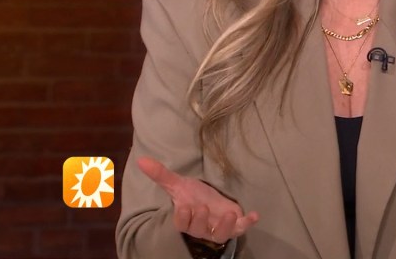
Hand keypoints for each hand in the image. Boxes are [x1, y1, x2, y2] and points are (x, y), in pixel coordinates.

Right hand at [137, 156, 259, 244]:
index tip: (184, 206)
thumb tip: (141, 160)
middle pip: (198, 229)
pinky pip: (240, 229)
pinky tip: (254, 215)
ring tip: (230, 214)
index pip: (181, 224)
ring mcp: (217, 228)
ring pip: (220, 235)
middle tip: (203, 207)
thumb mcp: (179, 184)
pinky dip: (247, 224)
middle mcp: (201, 227)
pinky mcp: (234, 226)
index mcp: (186, 218)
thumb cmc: (193, 195)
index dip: (182, 218)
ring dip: (226, 227)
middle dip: (201, 220)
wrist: (212, 200)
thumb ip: (161, 175)